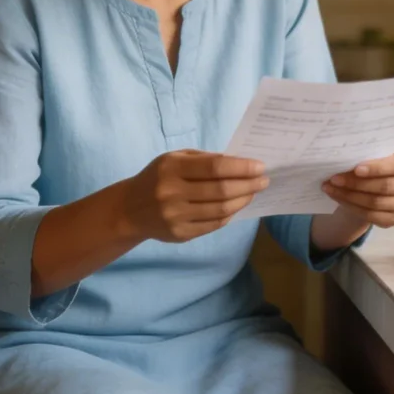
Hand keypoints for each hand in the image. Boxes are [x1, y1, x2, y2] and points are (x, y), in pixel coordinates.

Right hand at [123, 150, 268, 242]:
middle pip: (221, 190)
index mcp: (172, 168)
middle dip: (248, 185)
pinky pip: (213, 225)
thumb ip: (205, 160)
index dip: (241, 167)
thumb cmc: (158, 177)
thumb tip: (240, 164)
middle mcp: (172, 192)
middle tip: (264, 181)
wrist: (129, 209)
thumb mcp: (175, 159)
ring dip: (243, 200)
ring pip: (220, 210)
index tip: (260, 167)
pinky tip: (236, 206)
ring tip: (253, 192)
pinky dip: (230, 215)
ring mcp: (175, 216)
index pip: (215, 167)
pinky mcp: (180, 234)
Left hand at [322, 148, 393, 229]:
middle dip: (357, 183)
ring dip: (349, 196)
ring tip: (330, 188)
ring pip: (376, 203)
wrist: (375, 184)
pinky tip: (338, 198)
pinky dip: (352, 207)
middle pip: (385, 187)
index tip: (356, 169)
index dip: (377, 168)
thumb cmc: (376, 163)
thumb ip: (368, 155)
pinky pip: (371, 216)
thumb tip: (344, 160)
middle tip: (334, 178)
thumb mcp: (376, 154)